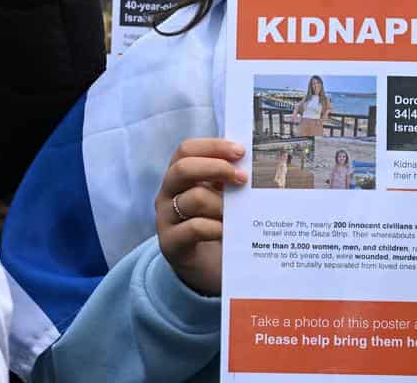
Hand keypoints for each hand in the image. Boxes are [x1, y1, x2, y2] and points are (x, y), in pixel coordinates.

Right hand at [155, 138, 247, 295]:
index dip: (213, 146)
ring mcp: (165, 219)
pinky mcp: (170, 244)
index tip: (241, 152)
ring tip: (239, 214)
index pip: (187, 150)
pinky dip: (217, 227)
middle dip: (217, 168)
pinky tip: (229, 231)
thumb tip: (251, 161)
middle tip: (243, 179)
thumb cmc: (217, 224)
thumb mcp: (221, 197)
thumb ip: (228, 179)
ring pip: (194, 198)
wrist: (206, 268)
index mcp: (179, 176)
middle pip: (183, 168)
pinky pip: (195, 228)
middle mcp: (167, 194)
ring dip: (222, 204)